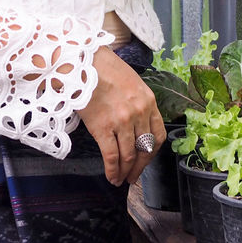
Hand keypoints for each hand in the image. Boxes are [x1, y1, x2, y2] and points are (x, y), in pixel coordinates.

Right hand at [77, 46, 165, 186]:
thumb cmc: (104, 68)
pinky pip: (112, 156)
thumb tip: (135, 124)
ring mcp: (122, 122)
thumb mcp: (132, 82)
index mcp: (149, 101)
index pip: (158, 135)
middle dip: (139, 167)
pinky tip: (111, 177)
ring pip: (129, 156)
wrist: (83, 62)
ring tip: (120, 180)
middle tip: (133, 178)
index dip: (152, 153)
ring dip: (125, 172)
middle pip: (144, 149)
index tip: (145, 160)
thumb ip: (137, 103)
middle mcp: (139, 113)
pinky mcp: (103, 128)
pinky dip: (112, 171)